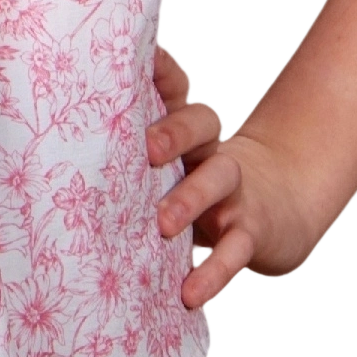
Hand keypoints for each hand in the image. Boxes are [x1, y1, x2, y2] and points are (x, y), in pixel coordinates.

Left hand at [147, 41, 329, 301]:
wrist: (279, 213)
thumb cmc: (203, 186)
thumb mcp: (177, 163)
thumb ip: (139, 146)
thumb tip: (78, 119)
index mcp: (191, 132)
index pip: (178, 93)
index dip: (163, 75)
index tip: (145, 61)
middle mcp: (214, 152)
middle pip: (202, 125)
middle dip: (174, 132)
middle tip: (146, 148)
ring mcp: (236, 192)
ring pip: (218, 182)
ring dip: (190, 200)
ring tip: (162, 225)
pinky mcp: (251, 234)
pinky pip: (233, 254)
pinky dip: (212, 275)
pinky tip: (190, 294)